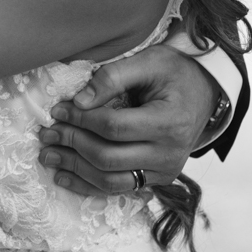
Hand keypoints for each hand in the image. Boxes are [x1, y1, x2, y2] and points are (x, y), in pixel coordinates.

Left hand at [37, 44, 217, 197]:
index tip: (57, 110)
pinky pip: (119, 189)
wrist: (205, 94)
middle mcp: (170, 154)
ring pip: (111, 181)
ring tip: (48, 156)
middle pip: (109, 157)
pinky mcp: (156, 179)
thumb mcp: (149, 62)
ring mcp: (165, 172)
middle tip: (46, 133)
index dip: (81, 120)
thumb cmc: (175, 73)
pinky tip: (64, 177)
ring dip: (75, 170)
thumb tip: (78, 100)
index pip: (114, 127)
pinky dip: (88, 185)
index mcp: (169, 122)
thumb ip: (113, 77)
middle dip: (72, 144)